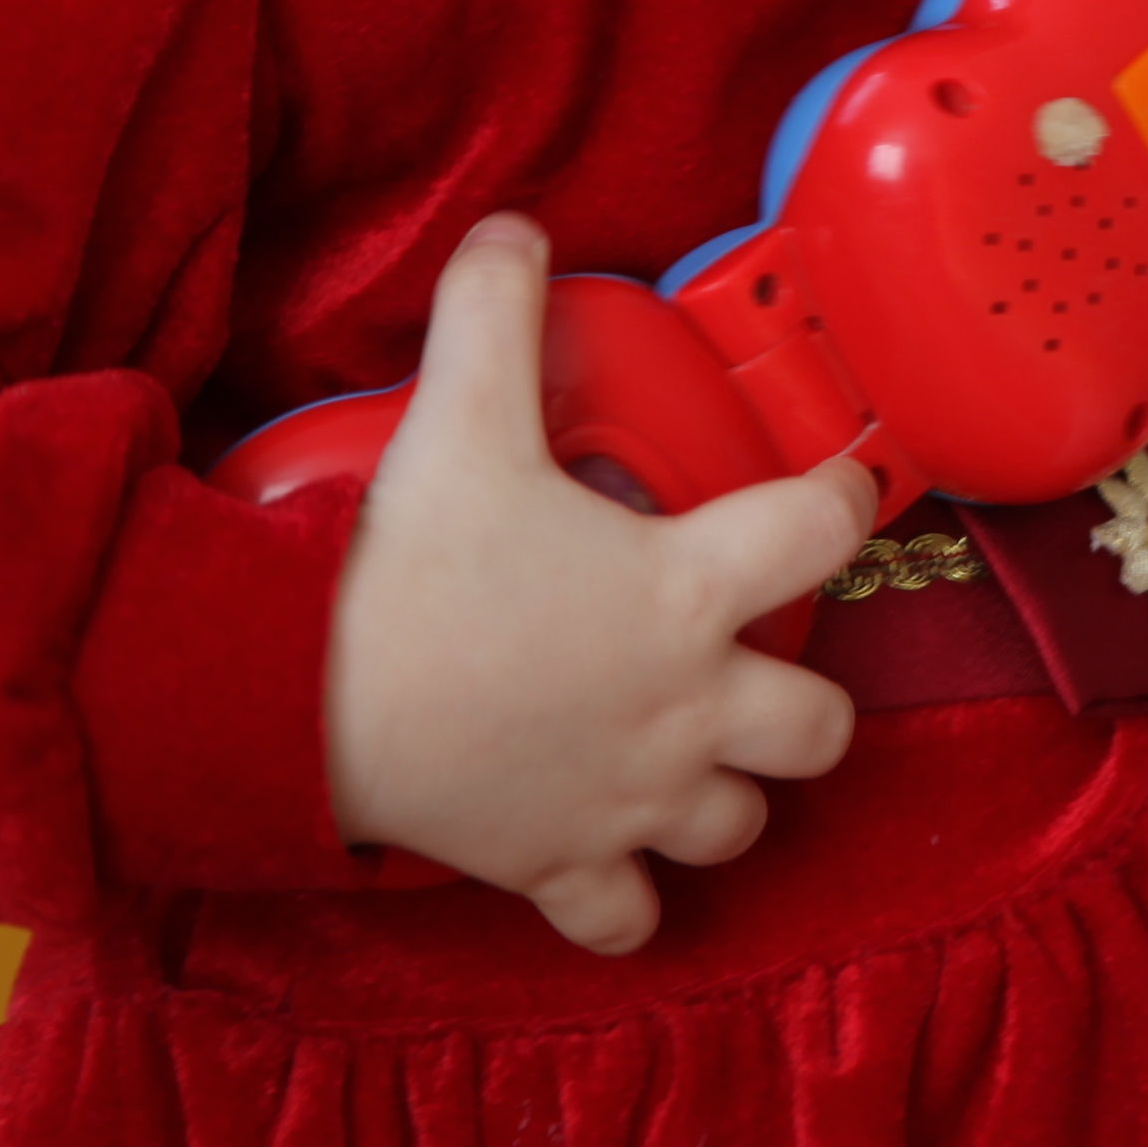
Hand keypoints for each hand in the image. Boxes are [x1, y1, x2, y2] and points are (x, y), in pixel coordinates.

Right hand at [320, 212, 874, 951]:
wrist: (303, 704)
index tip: (833, 489)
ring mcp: (630, 801)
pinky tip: (608, 864)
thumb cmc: (406, 564)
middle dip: (805, 703)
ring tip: (686, 758)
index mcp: (686, 591)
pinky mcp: (561, 869)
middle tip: (754, 662)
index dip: (844, 498)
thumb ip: (494, 310)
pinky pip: (627, 923)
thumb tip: (512, 223)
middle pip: (822, 727)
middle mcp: (686, 707)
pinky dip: (627, 905)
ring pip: (742, 827)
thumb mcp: (458, 416)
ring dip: (727, 798)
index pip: (826, 531)